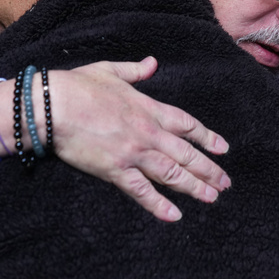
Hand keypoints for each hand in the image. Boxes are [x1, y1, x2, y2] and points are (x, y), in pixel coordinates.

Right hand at [0, 57, 230, 222]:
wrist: (53, 105)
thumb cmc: (78, 86)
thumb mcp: (111, 71)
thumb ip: (135, 70)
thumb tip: (152, 62)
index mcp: (148, 108)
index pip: (186, 124)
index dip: (207, 137)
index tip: (222, 148)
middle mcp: (148, 132)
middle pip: (186, 153)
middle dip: (208, 168)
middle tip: (225, 182)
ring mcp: (134, 152)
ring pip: (172, 173)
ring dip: (194, 186)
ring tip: (212, 197)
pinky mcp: (115, 170)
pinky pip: (142, 191)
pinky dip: (159, 204)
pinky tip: (174, 216)